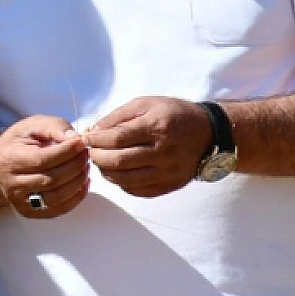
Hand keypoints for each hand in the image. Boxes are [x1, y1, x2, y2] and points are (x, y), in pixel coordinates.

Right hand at [0, 115, 89, 218]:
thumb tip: (74, 138)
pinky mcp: (29, 211)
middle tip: (86, 154)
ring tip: (86, 168)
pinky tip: (82, 184)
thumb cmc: (18, 142)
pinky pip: (57, 210)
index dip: (66, 152)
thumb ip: (53, 126)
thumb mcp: (32, 125)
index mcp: (10, 159)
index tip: (81, 142)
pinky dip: (75, 198)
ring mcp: (20, 201)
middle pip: (51, 180)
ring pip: (56, 197)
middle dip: (75, 166)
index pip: (42, 159)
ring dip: (77, 182)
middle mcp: (12, 184)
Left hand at [85, 96, 213, 197]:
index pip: (117, 138)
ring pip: (126, 180)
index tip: (86, 137)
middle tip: (90, 151)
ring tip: (101, 161)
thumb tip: (93, 131)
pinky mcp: (170, 185)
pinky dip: (121, 183)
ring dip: (106, 172)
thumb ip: (117, 117)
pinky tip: (117, 172)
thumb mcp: (145, 104)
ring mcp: (168, 172)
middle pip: (119, 161)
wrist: (208, 132)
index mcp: (157, 127)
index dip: (96, 140)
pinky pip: (138, 191)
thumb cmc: (172, 114)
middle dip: (97, 157)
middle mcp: (164, 152)